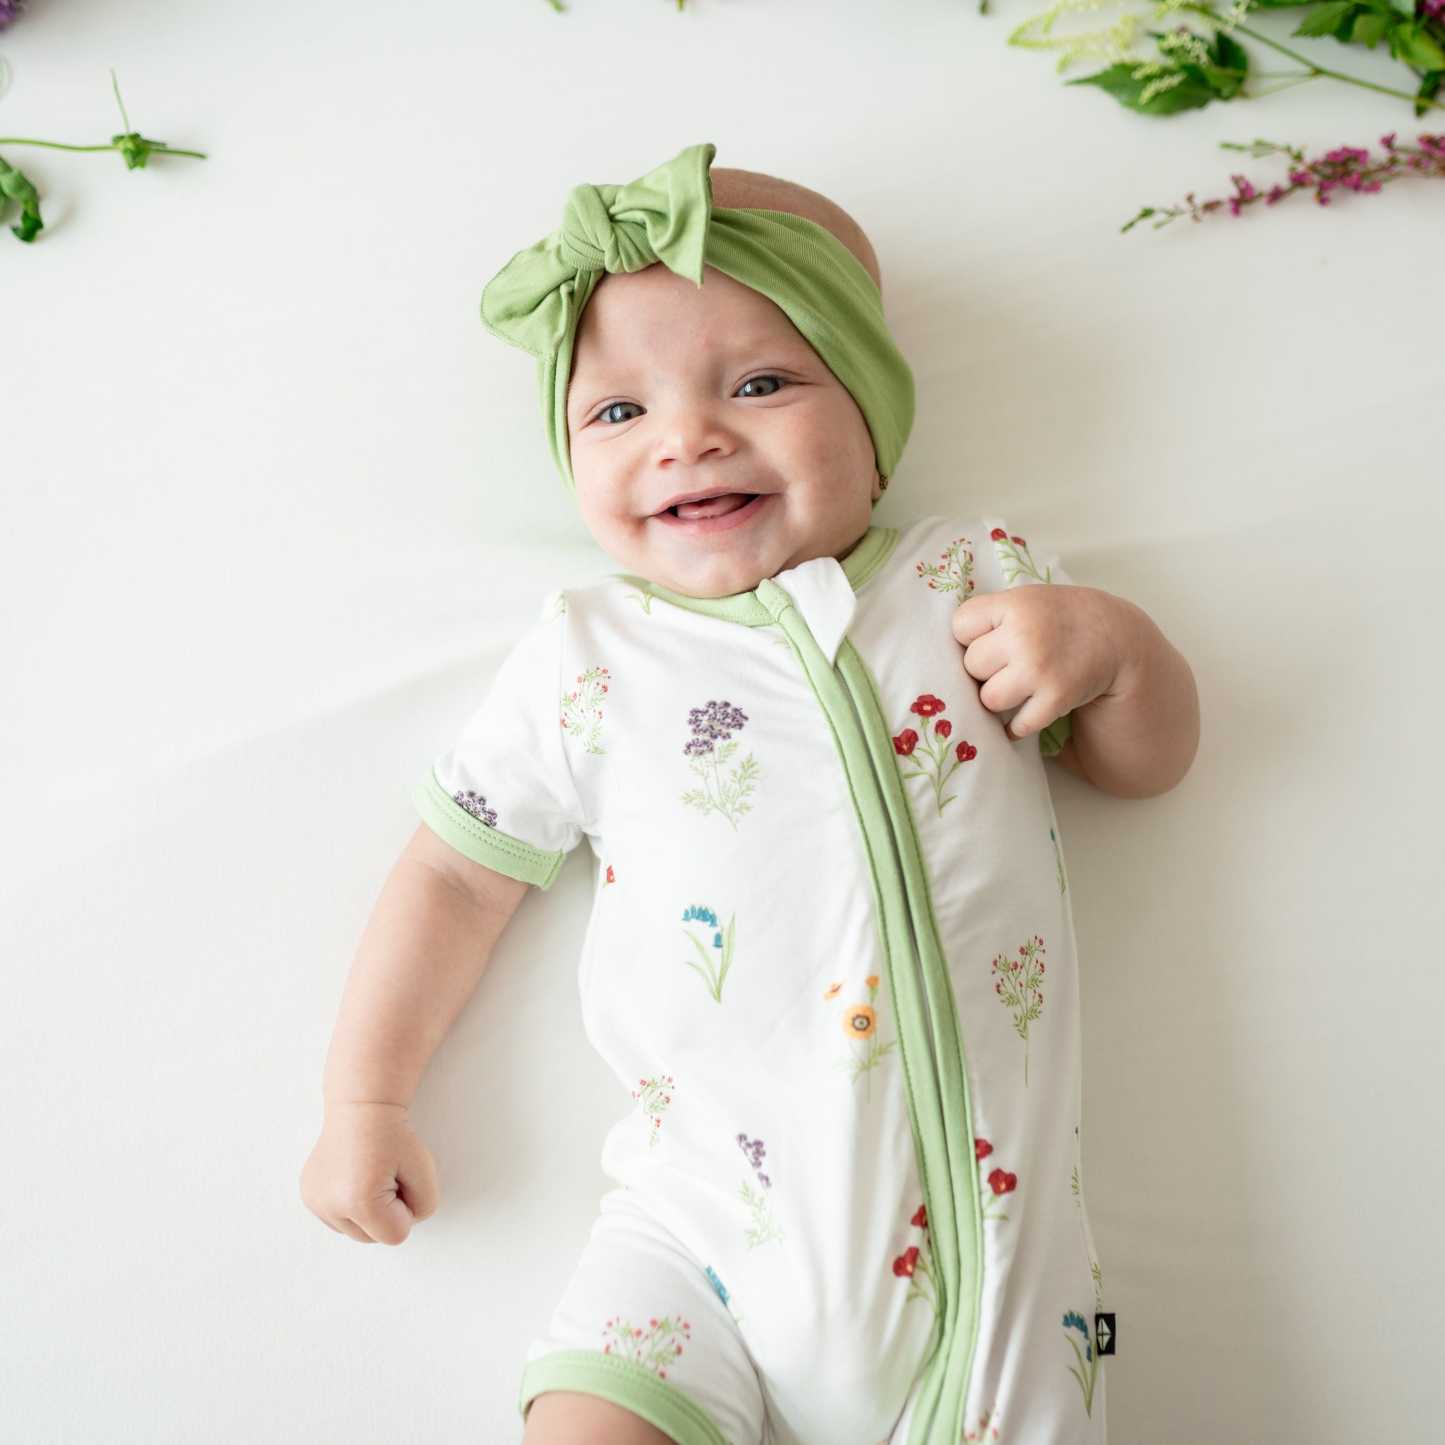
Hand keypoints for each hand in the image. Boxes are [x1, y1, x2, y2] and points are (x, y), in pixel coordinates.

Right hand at [299, 1101, 438, 1244]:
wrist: (361, 1107)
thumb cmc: (393, 1134)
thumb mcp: (424, 1169)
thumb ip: (425, 1206)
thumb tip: (406, 1224)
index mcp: (359, 1202)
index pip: (396, 1236)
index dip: (407, 1208)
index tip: (401, 1179)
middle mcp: (330, 1206)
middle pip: (373, 1238)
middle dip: (387, 1213)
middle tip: (387, 1176)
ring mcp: (316, 1202)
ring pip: (355, 1232)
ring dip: (368, 1213)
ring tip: (370, 1177)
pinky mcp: (309, 1197)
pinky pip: (339, 1219)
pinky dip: (351, 1207)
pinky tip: (355, 1179)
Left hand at [951, 585, 1129, 742]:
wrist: (1116, 637)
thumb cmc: (1058, 619)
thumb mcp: (1026, 600)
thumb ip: (990, 615)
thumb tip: (939, 650)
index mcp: (1013, 604)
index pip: (960, 626)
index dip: (971, 636)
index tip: (989, 637)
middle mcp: (1024, 635)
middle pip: (972, 665)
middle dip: (985, 669)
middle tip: (1008, 664)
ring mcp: (1039, 669)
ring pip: (989, 698)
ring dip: (999, 698)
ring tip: (1018, 686)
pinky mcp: (1055, 699)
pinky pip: (1016, 725)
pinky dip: (1017, 726)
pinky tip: (1026, 712)